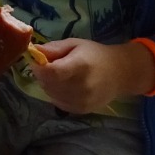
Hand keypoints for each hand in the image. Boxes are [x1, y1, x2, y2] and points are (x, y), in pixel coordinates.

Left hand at [30, 37, 154, 114]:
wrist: (121, 74)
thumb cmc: (96, 55)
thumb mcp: (75, 44)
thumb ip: (54, 48)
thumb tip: (34, 51)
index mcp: (81, 66)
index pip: (51, 72)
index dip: (39, 67)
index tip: (37, 60)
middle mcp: (82, 86)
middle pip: (48, 84)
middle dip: (42, 75)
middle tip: (49, 66)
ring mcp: (82, 101)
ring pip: (50, 94)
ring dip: (48, 85)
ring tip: (59, 75)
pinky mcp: (82, 110)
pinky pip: (58, 102)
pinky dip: (56, 94)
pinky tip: (65, 85)